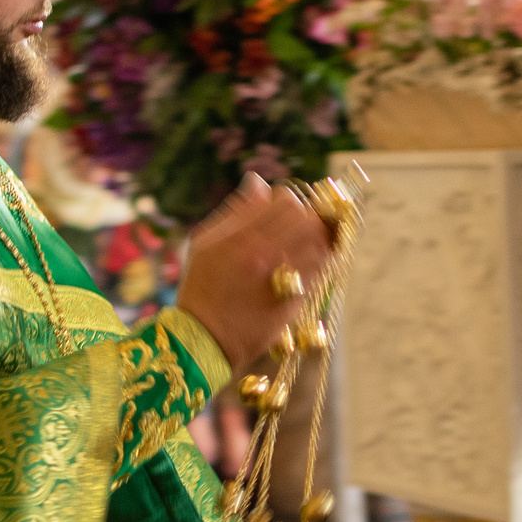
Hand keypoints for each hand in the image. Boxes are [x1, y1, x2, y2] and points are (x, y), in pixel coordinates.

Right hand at [175, 176, 336, 372]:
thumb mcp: (204, 242)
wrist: (204, 338)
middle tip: (298, 222)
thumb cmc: (201, 287)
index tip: (281, 206)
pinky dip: (321, 258)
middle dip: (306, 214)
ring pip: (320, 243)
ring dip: (318, 236)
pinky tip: (311, 258)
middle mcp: (265, 255)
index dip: (286, 199)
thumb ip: (235, 212)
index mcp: (241, 237)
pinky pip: (321, 270)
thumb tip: (258, 184)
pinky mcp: (294, 301)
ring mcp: (282, 279)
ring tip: (309, 239)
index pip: (283, 201)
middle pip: (306, 218)